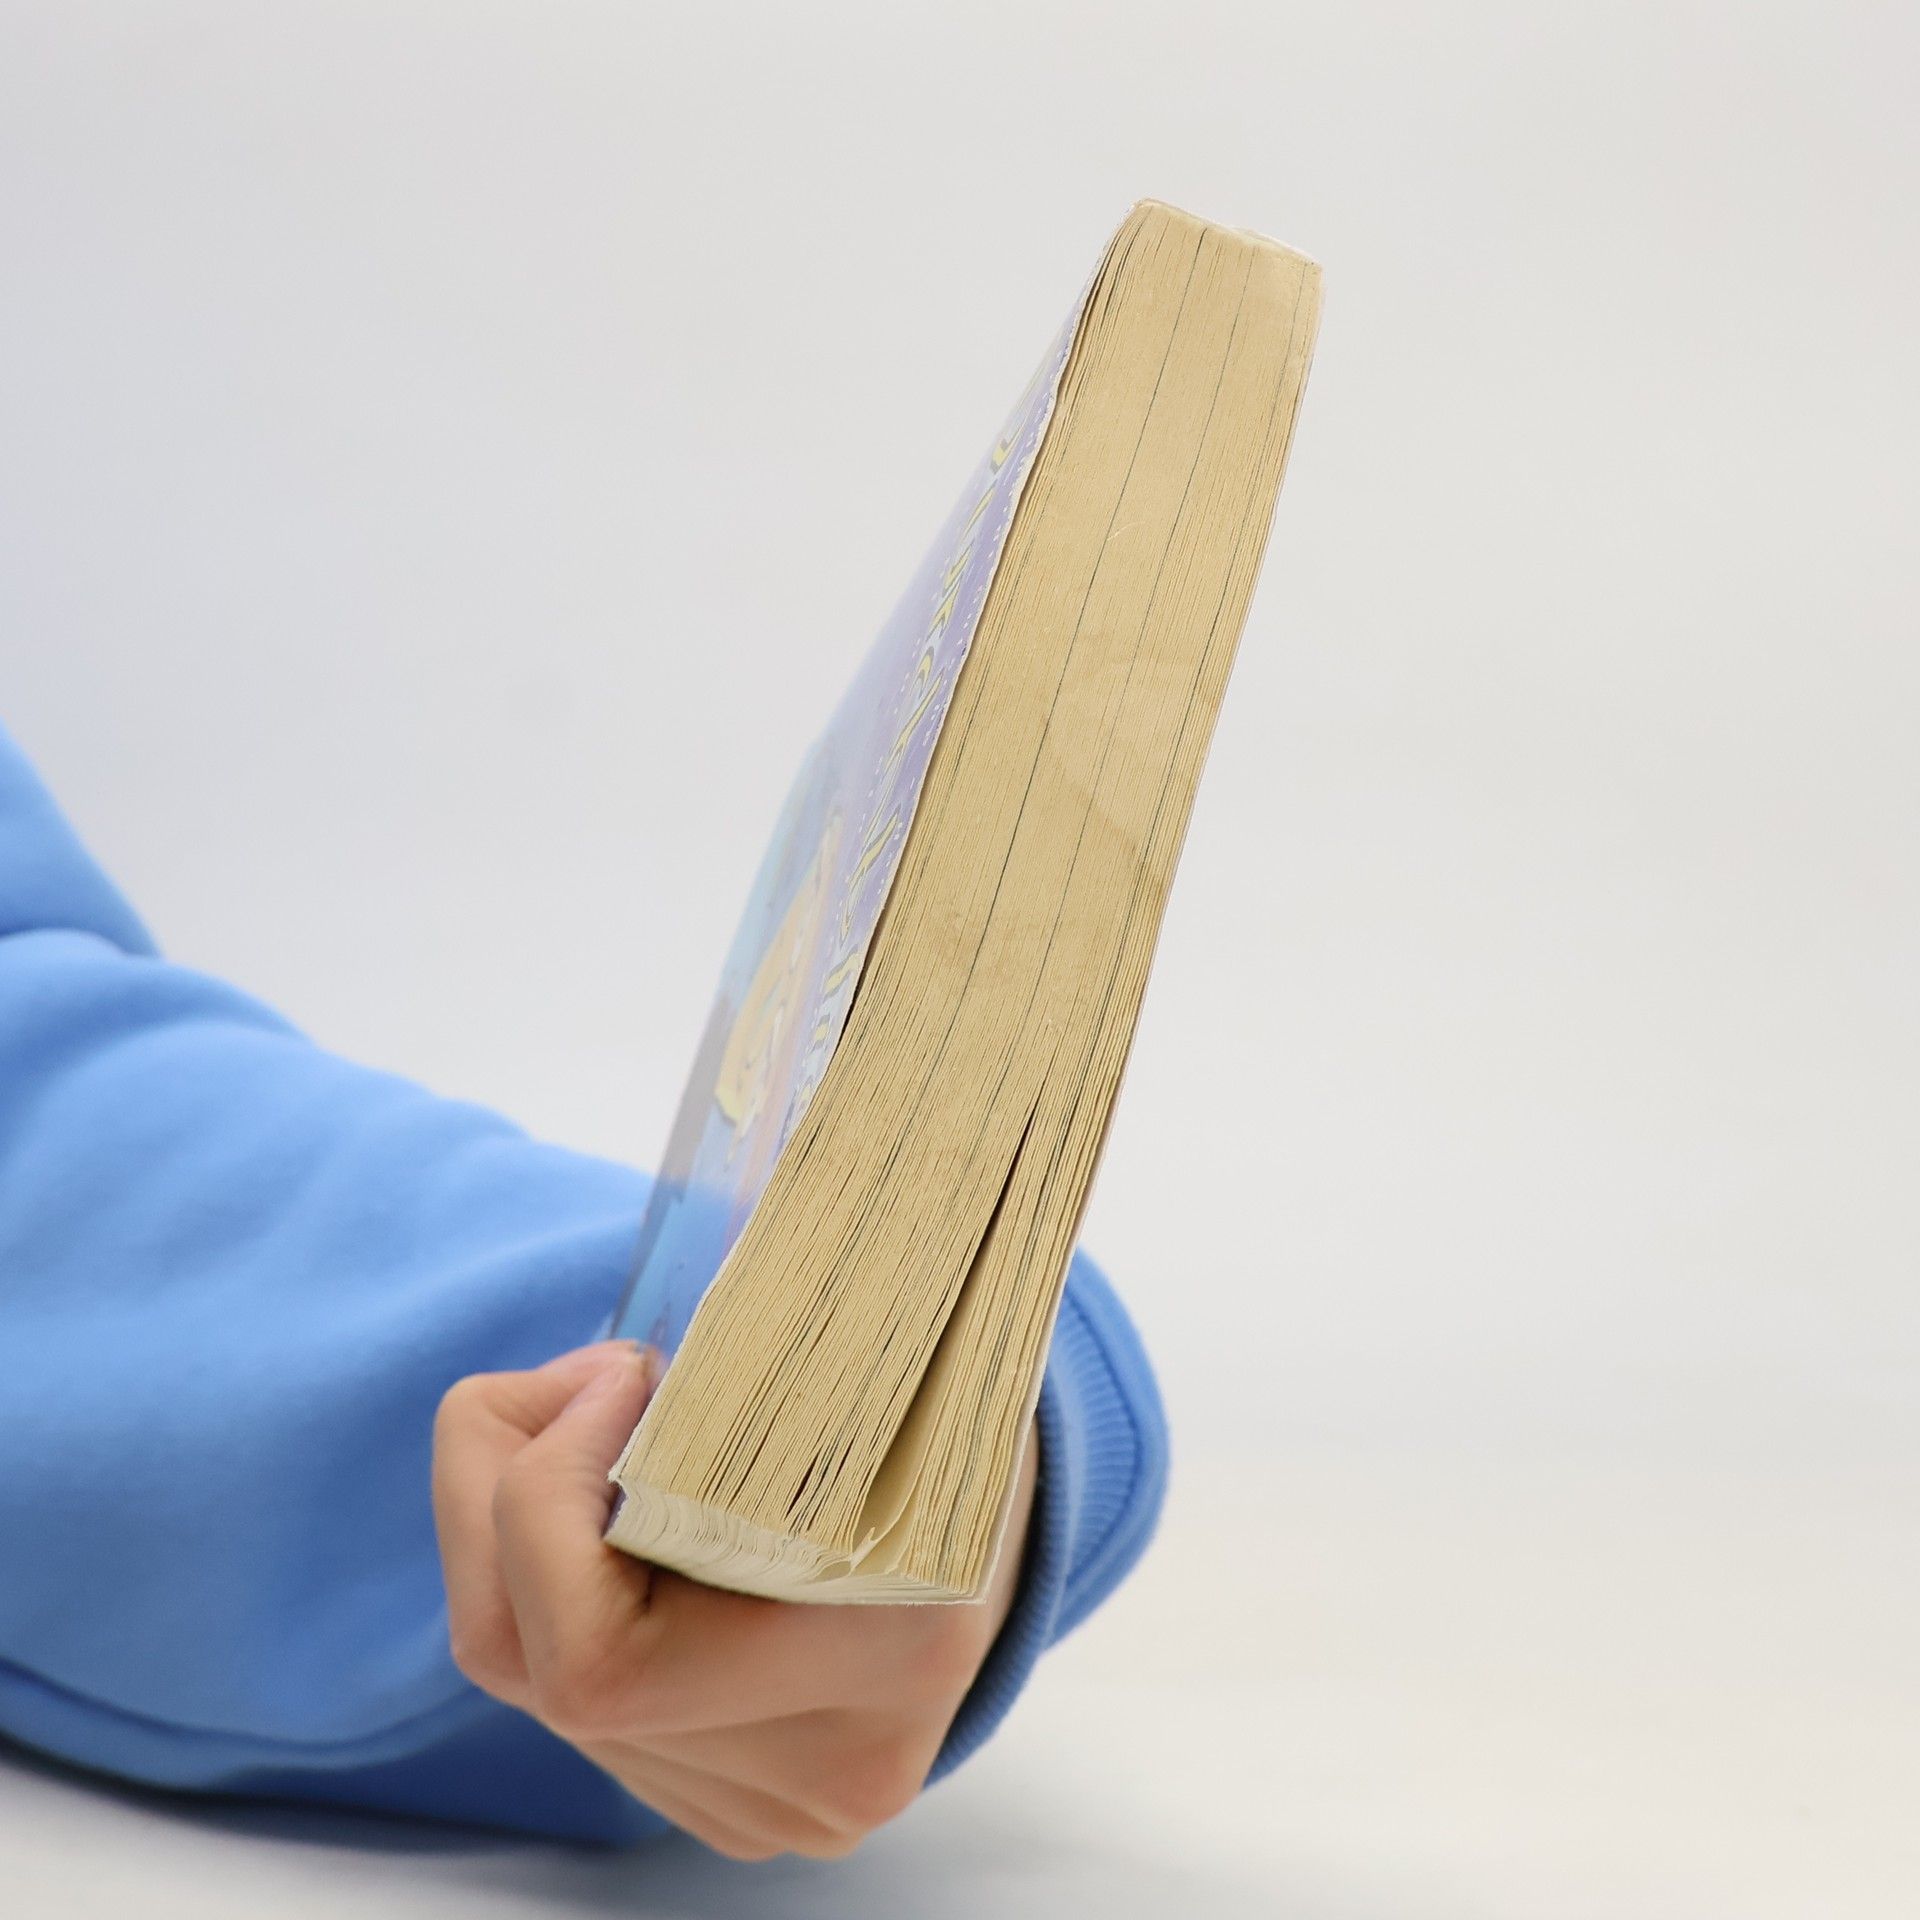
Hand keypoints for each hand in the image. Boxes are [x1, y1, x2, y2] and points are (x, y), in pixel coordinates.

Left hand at [431, 1339, 1038, 1859]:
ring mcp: (776, 1805)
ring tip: (604, 1430)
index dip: (546, 1505)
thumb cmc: (940, 1404)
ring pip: (535, 1682)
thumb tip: (597, 1383)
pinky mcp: (738, 1805)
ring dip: (522, 1536)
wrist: (1008, 1518)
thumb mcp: (881, 1351)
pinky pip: (576, 1703)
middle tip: (587, 1381)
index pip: (600, 1660)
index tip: (619, 1374)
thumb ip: (749, 1361)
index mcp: (891, 1649)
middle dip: (507, 1494)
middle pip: (536, 1665)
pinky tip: (627, 1517)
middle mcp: (828, 1765)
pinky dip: (557, 1588)